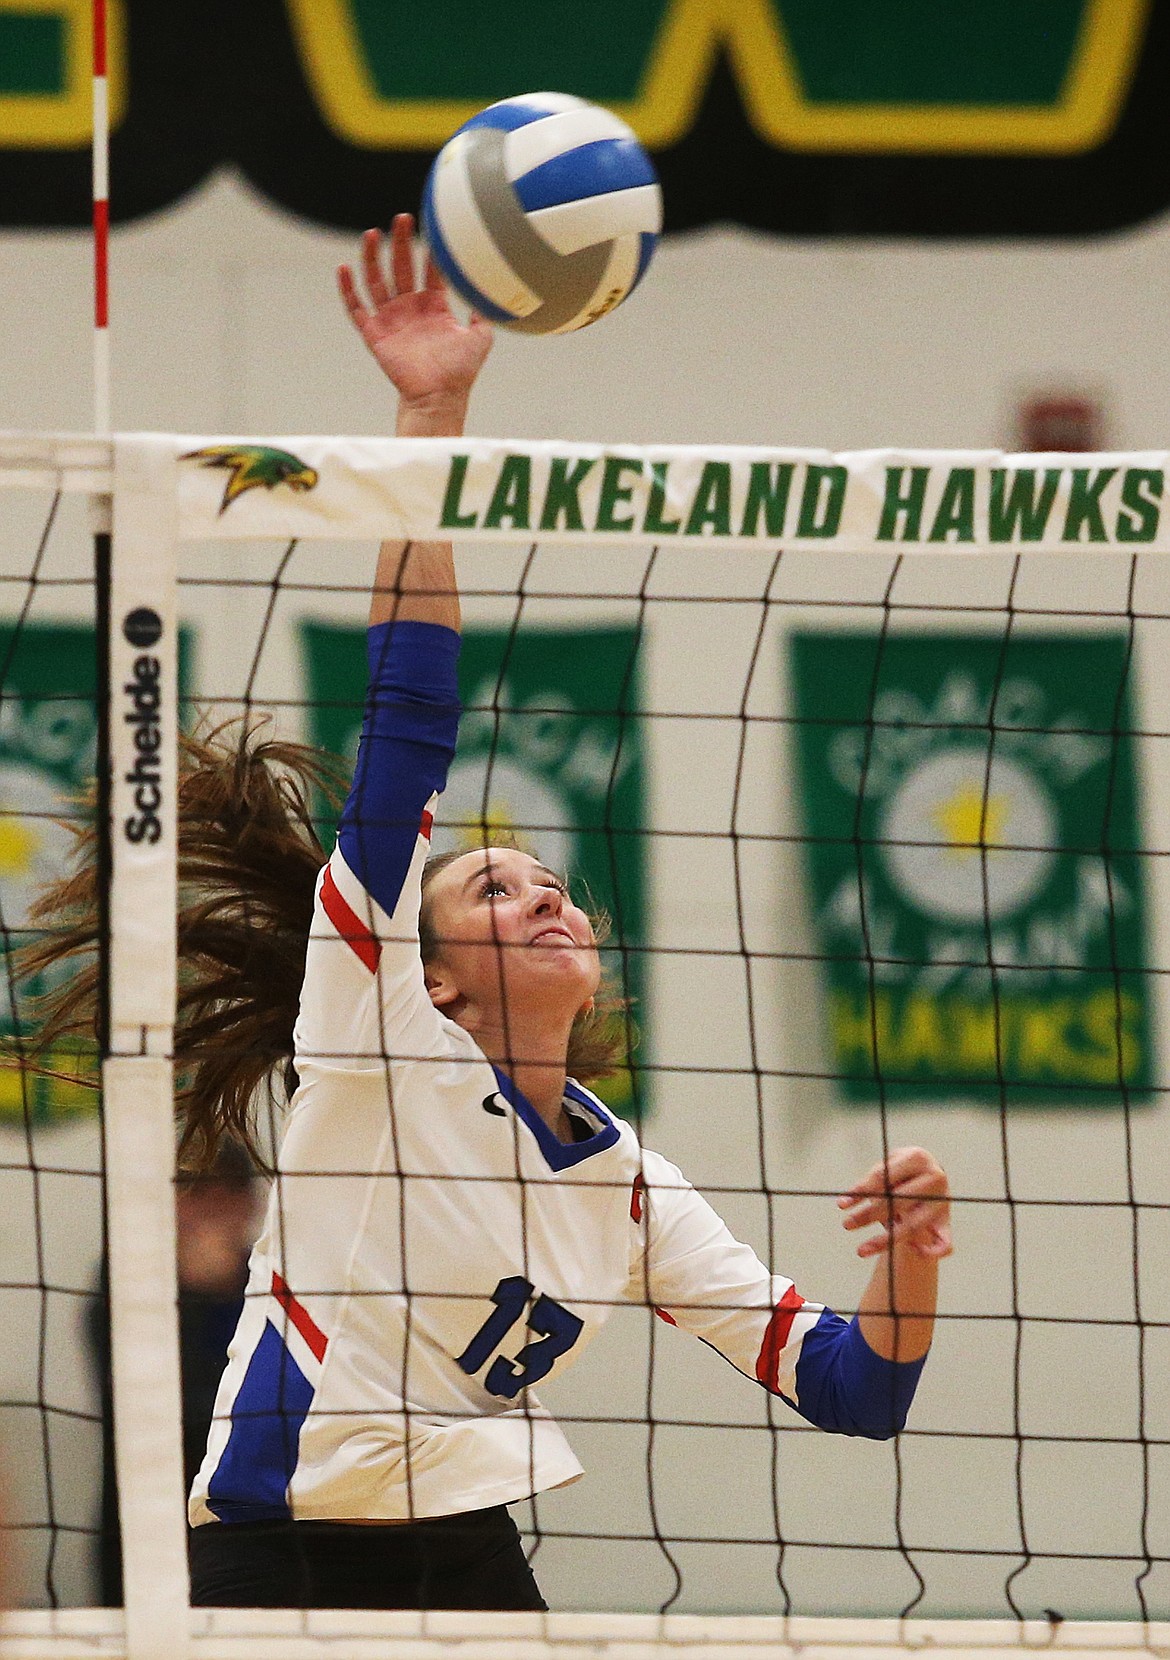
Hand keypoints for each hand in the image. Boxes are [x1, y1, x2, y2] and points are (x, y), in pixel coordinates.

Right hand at [338, 214, 492, 418]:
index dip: (429, 252)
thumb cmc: (461, 371)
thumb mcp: (481, 336)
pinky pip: (356, 308)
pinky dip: (348, 290)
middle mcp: (410, 309)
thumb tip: (495, 288)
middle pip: (400, 267)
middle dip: (400, 243)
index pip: (428, 271)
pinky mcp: (374, 334)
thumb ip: (484, 311)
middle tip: (401, 219)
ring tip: (372, 234)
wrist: (441, 396)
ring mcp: (391, 320)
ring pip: (376, 281)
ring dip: (372, 258)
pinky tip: (344, 268)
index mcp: (433, 306)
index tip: (431, 229)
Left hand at [838, 1146, 952, 1259]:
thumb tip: (848, 1200)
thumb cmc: (899, 1170)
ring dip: (885, 1240)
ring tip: (861, 1250)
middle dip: (868, 1215)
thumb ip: (871, 1180)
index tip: (841, 1204)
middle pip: (897, 1201)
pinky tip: (911, 1251)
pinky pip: (944, 1243)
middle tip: (847, 1224)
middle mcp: (935, 1177)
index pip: (884, 1177)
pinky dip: (930, 1251)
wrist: (928, 1173)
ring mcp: (943, 1201)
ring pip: (913, 1226)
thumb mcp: (886, 1165)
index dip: (861, 1191)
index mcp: (917, 1157)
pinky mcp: (946, 1222)